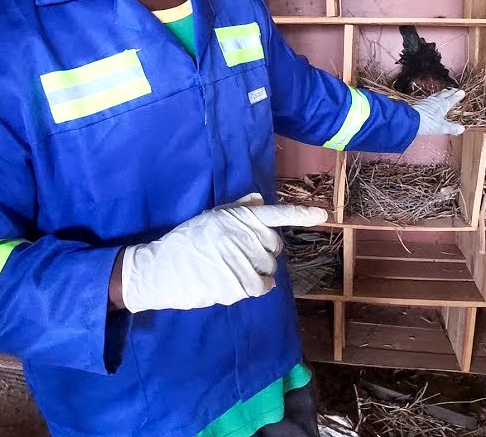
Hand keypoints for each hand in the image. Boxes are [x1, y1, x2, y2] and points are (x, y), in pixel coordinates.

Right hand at [119, 194, 327, 312]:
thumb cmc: (187, 240)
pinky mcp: (239, 286)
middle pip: (275, 246)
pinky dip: (258, 285)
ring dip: (259, 269)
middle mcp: (243, 238)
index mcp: (237, 218)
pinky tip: (237, 280)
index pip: (274, 214)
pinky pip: (264, 286)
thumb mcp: (210, 218)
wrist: (162, 269)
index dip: (300, 214)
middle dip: (263, 250)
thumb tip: (259, 200)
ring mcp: (242, 262)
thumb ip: (238, 209)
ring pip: (271, 268)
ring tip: (233, 267)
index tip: (323, 215)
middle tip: (239, 252)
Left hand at [413, 88, 466, 135]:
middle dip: (451, 92)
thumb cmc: (427, 123)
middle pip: (445, 94)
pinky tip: (432, 99)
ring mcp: (427, 101)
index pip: (452, 99)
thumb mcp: (441, 127)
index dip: (457, 96)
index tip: (462, 92)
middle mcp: (436, 101)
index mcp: (443, 105)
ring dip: (442, 93)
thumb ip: (452, 128)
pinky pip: (430, 98)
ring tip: (445, 92)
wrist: (410, 120)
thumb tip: (462, 129)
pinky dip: (434, 96)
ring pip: (437, 95)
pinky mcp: (420, 103)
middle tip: (455, 90)